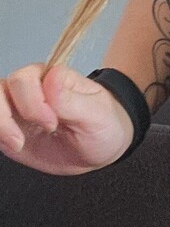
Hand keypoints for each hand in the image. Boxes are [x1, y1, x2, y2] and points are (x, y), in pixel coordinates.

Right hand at [0, 62, 134, 174]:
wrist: (101, 149)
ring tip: (18, 143)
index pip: (26, 78)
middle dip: (12, 115)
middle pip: (2, 88)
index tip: (52, 123)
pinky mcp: (10, 128)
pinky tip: (14, 145)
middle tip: (41, 131)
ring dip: (0, 124)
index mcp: (53, 78)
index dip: (33, 102)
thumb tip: (50, 77)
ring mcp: (18, 108)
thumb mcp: (96, 115)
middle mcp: (31, 89)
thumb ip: (71, 100)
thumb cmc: (103, 124)